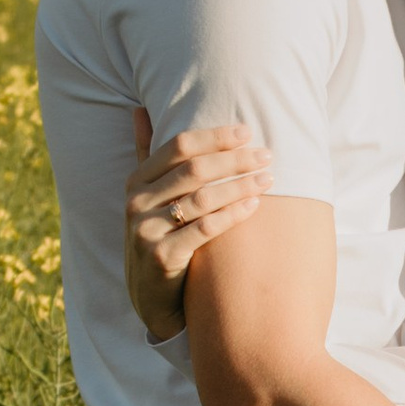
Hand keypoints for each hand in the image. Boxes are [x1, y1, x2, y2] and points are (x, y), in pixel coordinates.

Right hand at [125, 112, 270, 340]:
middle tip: (266, 156)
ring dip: (240, 186)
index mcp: (136, 180)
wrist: (150, 296)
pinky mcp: (162, 256)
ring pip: (202, 198)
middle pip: (193, 169)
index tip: (247, 133)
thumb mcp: (146, 197)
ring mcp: (146, 230)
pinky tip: (254, 206)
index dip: (215, 137)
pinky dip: (233, 215)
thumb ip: (146, 154)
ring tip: (268, 180)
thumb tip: (140, 109)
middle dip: (235, 160)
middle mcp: (136, 202)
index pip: (178, 145)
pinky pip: (205, 229)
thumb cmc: (158, 237)